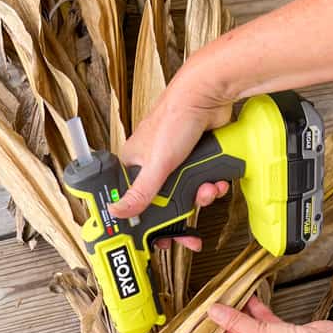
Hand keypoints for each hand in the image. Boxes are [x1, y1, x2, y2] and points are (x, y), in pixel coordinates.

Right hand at [109, 56, 233, 250]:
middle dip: (181, 213)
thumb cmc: (176, 118)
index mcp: (133, 163)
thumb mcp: (156, 165)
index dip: (146, 222)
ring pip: (187, 194)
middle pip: (164, 203)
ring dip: (201, 198)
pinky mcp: (196, 158)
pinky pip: (202, 182)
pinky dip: (211, 186)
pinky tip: (217, 182)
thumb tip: (116, 212)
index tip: (158, 238)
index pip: (133, 200)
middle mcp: (152, 163)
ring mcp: (176, 161)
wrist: (210, 94)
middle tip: (188, 230)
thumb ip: (139, 194)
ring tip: (208, 192)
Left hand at [208, 296, 332, 332]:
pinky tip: (248, 298)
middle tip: (214, 305)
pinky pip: (264, 322)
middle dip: (225, 322)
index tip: (204, 322)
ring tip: (229, 298)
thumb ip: (234, 322)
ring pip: (249, 329)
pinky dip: (256, 311)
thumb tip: (214, 312)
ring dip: (240, 314)